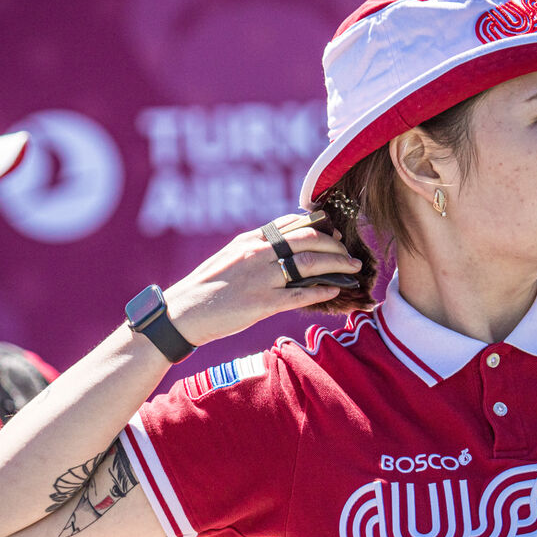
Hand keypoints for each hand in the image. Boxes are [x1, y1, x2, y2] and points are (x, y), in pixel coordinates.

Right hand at [163, 214, 362, 345]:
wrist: (184, 313)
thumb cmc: (205, 288)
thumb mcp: (228, 258)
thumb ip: (254, 250)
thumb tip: (279, 249)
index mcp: (250, 240)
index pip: (291, 223)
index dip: (317, 225)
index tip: (333, 230)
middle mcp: (258, 253)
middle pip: (307, 239)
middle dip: (335, 244)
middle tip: (349, 253)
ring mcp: (261, 278)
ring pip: (310, 263)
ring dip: (337, 264)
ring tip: (352, 269)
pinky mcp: (263, 303)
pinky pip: (301, 294)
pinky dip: (323, 290)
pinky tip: (337, 290)